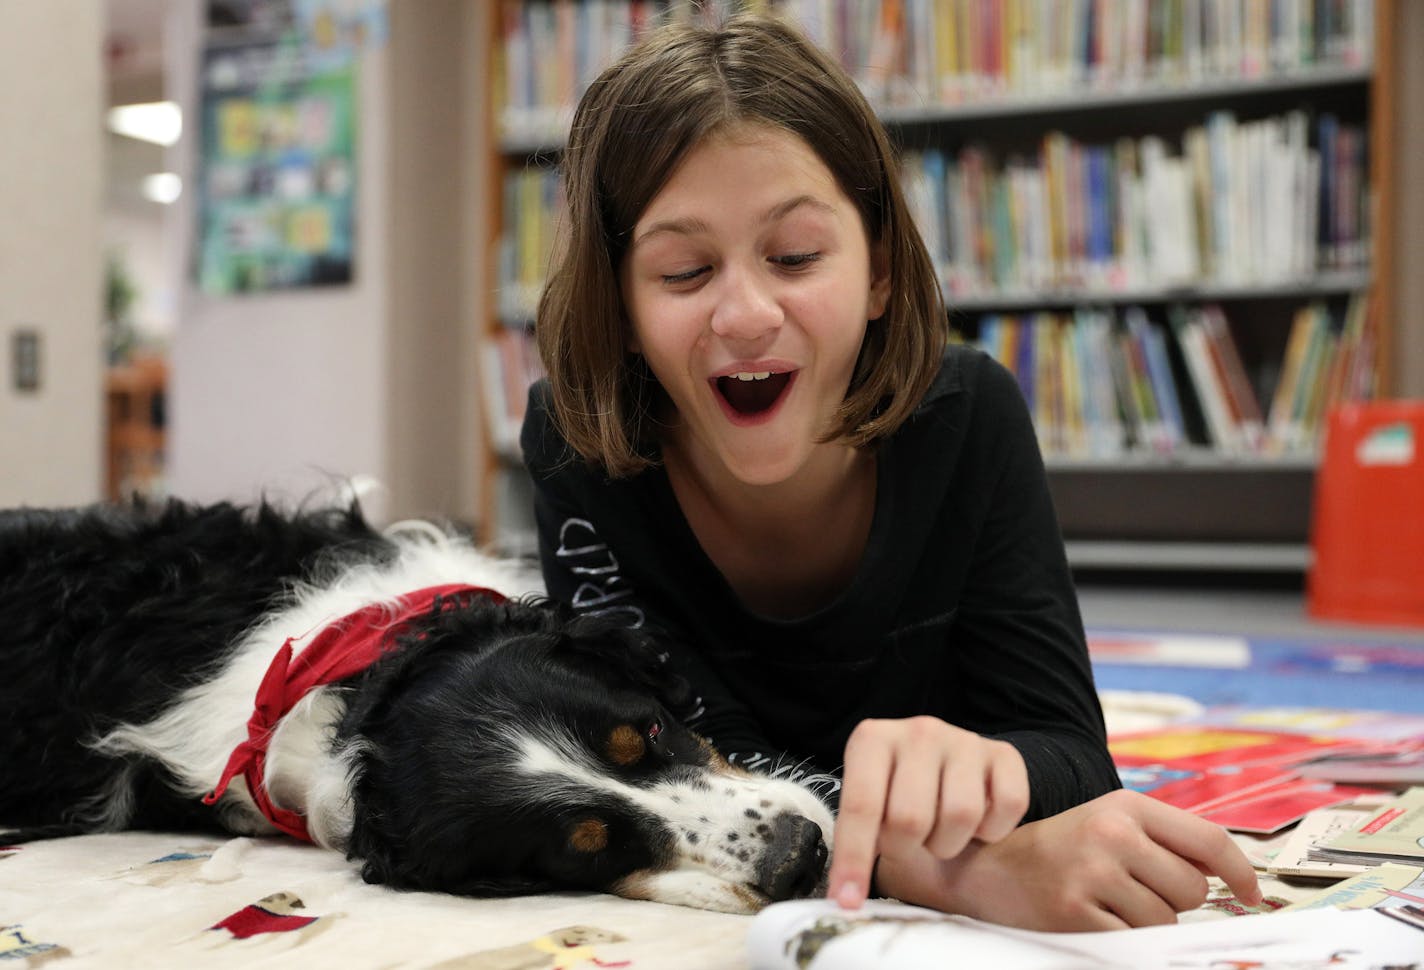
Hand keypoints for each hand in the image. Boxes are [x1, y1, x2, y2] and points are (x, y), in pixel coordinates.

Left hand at [826, 716, 1028, 909]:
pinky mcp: (1004, 753)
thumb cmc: (897, 791)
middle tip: (908, 842)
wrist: (946, 762)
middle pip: (911, 819)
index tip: (848, 902)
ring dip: (949, 843)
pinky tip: (976, 821)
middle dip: (907, 848)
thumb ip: (855, 839)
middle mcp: (918, 731)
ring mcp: (964, 740)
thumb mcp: (869, 802)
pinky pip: (1008, 807)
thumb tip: (847, 898)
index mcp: (872, 739)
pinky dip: (992, 830)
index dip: (854, 860)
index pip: (860, 806)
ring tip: (939, 830)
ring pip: (961, 816)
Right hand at [875, 789, 1262, 930]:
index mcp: (1124, 806)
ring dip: (1148, 925)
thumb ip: (1163, 839)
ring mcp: (1092, 873)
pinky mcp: (1075, 913)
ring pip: (1165, 921)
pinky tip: (1093, 921)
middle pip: (1192, 888)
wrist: (984, 866)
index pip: (1207, 840)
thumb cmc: (1058, 849)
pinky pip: (1134, 942)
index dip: (1241, 873)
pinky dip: (1123, 941)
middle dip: (1175, 901)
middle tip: (1135, 893)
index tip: (1252, 896)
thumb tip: (1230, 874)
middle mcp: (1111, 834)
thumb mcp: (1107, 823)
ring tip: (1108, 906)